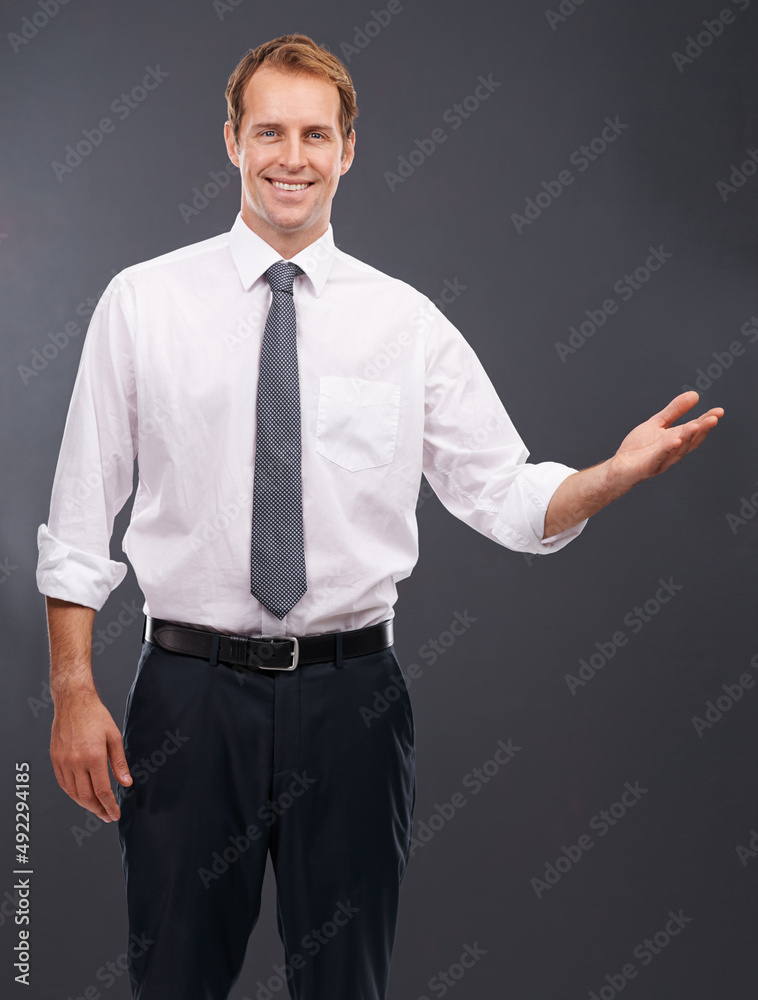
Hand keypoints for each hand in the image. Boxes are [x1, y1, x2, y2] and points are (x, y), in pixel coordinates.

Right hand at [50, 690, 132, 821]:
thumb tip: (126, 783)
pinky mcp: (55, 759)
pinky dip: (73, 794)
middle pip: (86, 797)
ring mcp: (63, 762)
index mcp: (93, 757)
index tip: (115, 814)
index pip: (102, 791)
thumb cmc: (96, 716)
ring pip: (73, 793)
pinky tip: (81, 796)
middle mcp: (76, 762)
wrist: (73, 702)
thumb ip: (119, 763)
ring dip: (85, 805)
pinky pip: (63, 784)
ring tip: (97, 808)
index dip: (109, 806)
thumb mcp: (114, 737)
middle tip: (107, 816)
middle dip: (98, 810)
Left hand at [606, 391, 723, 490]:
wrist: (620, 466)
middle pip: (692, 440)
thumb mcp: (657, 423)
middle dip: (703, 430)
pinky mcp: (649, 467)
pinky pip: (659, 458)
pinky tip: (674, 441)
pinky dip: (667, 450)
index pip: (696, 429)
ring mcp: (662, 460)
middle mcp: (673, 451)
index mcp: (677, 439)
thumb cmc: (639, 447)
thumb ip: (674, 411)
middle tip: (713, 419)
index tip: (719, 411)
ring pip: (678, 450)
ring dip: (687, 438)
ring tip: (696, 426)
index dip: (707, 421)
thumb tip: (694, 395)